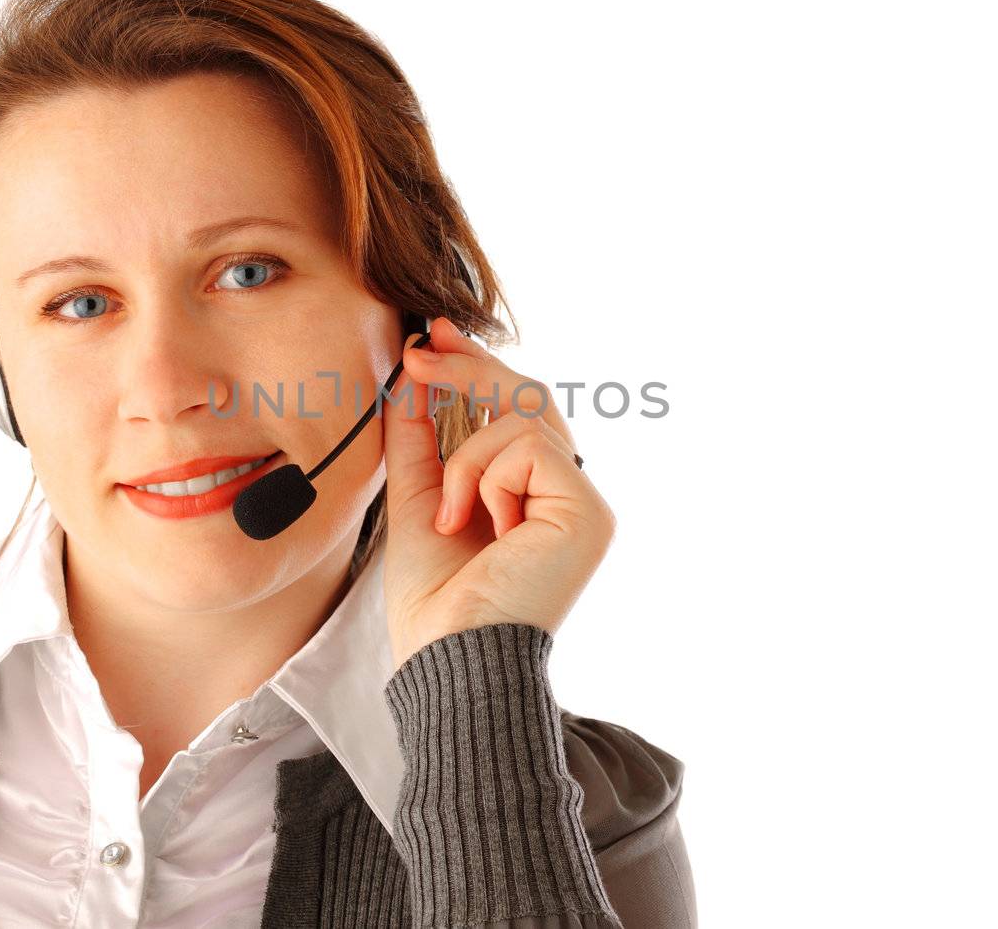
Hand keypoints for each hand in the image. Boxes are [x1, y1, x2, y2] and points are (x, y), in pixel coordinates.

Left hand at [381, 316, 616, 669]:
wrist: (449, 658)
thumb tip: (410, 377)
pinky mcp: (587, 510)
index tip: (433, 338)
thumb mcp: (418, 500)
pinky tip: (484, 526)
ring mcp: (583, 503)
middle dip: (470, 368)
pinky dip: (487, 477)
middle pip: (529, 398)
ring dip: (467, 457)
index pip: (515, 413)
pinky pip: (528, 448)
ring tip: (452, 513)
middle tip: (422, 349)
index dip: (477, 368)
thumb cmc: (434, 601)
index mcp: (533, 497)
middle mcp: (566, 496)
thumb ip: (418, 439)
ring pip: (523, 418)